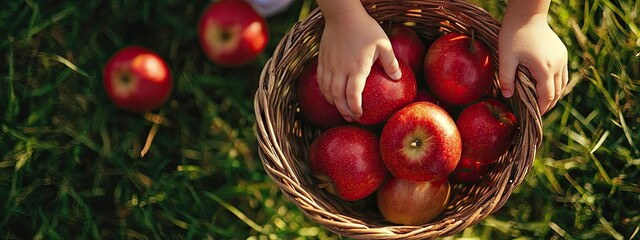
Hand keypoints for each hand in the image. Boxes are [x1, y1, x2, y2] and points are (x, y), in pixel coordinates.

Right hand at [316, 7, 400, 121]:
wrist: (343, 15)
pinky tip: (330, 95)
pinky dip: (324, 91)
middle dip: (344, 110)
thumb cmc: (365, 29)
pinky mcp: (323, 60)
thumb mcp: (383, 44)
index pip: (354, 94)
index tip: (360, 115)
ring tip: (340, 109)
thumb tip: (397, 78)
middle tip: (351, 118)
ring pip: (328, 90)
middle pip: (339, 96)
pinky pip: (321, 80)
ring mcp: (330, 65)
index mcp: (357, 67)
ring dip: (334, 103)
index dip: (356, 107)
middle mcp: (341, 69)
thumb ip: (390, 62)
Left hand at [498, 13, 567, 114]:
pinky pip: (563, 74)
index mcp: (545, 69)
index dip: (541, 108)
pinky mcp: (562, 53)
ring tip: (542, 103)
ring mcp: (562, 58)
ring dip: (554, 95)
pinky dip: (557, 83)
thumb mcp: (506, 58)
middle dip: (548, 104)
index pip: (547, 96)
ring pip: (563, 84)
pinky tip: (547, 86)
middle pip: (557, 92)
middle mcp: (558, 65)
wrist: (527, 16)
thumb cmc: (514, 35)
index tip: (533, 116)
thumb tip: (507, 96)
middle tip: (537, 113)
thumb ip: (506, 78)